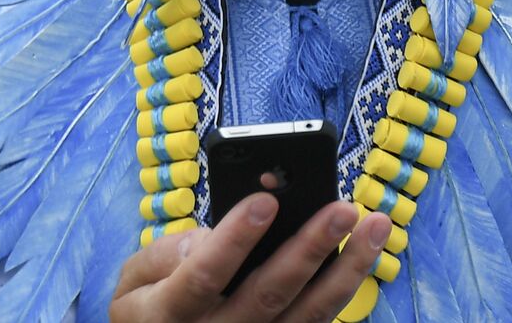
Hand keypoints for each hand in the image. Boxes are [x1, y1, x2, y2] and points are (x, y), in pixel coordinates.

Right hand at [110, 192, 391, 322]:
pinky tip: (368, 251)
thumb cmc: (151, 301)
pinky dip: (346, 286)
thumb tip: (214, 236)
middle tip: (343, 209)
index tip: (264, 201)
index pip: (201, 276)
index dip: (233, 240)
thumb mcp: (134, 280)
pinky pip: (318, 321)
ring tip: (376, 224)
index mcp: (167, 314)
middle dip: (309, 249)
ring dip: (348, 268)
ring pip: (307, 314)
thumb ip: (165, 256)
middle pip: (268, 295)